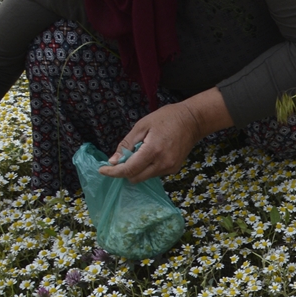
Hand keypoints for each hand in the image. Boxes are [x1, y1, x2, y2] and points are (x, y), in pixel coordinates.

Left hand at [99, 87, 231, 182]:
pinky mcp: (174, 169)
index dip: (113, 172)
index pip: (129, 170)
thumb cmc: (166, 118)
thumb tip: (113, 161)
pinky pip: (153, 174)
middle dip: (123, 171)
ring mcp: (170, 168)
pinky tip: (149, 155)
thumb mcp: (142, 126)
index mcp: (153, 150)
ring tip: (139, 152)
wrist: (193, 120)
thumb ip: (127, 144)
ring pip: (143, 177)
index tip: (102, 169)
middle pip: (135, 178)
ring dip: (135, 169)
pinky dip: (146, 168)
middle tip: (121, 158)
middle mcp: (162, 163)